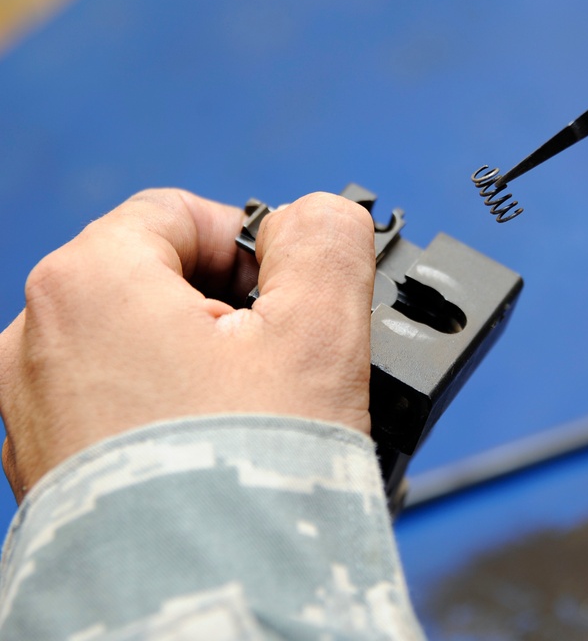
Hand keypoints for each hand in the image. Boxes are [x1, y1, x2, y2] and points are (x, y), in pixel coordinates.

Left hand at [0, 189, 374, 498]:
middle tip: (280, 362)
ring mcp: (33, 413)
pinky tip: (213, 459)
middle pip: (157, 281)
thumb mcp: (320, 326)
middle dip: (228, 309)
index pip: (180, 214)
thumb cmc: (249, 476)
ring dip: (202, 366)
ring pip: (139, 348)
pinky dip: (169, 418)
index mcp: (88, 283)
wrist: (199, 619)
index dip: (250, 244)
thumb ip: (327, 239)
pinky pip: (118, 411)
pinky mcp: (47, 473)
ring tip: (252, 418)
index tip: (289, 297)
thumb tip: (318, 218)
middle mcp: (37, 342)